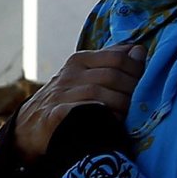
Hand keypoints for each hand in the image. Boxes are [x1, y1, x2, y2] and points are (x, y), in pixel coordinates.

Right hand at [13, 45, 144, 159]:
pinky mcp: (53, 116)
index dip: (137, 70)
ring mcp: (59, 95)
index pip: (116, 58)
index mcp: (79, 61)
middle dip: (132, 90)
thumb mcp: (84, 74)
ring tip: (130, 115)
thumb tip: (139, 50)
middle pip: (111, 76)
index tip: (147, 82)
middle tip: (142, 102)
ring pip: (98, 94)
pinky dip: (100, 116)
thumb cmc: (65, 99)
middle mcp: (69, 75)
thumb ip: (111, 61)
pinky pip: (81, 112)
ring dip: (120, 105)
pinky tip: (111, 123)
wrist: (29, 127)